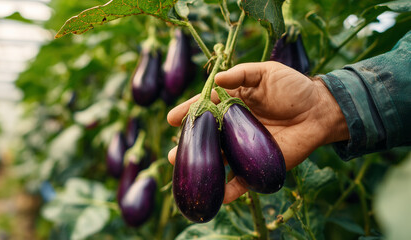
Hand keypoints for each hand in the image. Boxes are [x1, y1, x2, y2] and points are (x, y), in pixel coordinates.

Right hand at [167, 61, 348, 203]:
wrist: (321, 111)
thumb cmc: (294, 88)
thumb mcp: (267, 72)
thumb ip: (242, 73)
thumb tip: (218, 79)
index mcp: (232, 102)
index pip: (205, 108)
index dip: (188, 112)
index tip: (172, 118)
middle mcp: (234, 126)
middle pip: (207, 137)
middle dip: (190, 144)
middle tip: (174, 153)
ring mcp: (244, 146)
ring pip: (219, 159)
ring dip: (203, 167)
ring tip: (186, 171)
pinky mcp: (258, 164)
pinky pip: (242, 180)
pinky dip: (230, 190)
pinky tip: (219, 196)